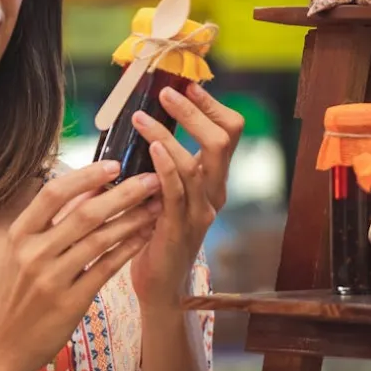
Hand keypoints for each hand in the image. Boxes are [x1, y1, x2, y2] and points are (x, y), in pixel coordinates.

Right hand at [0, 160, 161, 370]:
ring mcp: (52, 279)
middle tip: (151, 179)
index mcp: (19, 235)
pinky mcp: (71, 302)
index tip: (115, 164)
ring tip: (156, 206)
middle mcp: (33, 253)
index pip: (54, 194)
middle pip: (85, 213)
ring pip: (100, 240)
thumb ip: (48, 225)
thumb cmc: (15, 296)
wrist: (0, 346)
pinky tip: (144, 236)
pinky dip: (128, 249)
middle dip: (124, 193)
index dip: (87, 176)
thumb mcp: (19, 255)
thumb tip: (85, 189)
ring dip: (133, 219)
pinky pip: (106, 268)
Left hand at [129, 83, 243, 309]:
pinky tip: (151, 149)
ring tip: (141, 117)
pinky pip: (177, 192)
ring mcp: (200, 212)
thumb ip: (163, 163)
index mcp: (213, 181)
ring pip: (196, 163)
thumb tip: (143, 122)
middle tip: (166, 93)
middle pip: (222, 140)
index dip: (211, 105)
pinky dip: (165, 166)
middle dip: (195, 111)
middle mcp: (214, 193)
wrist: (160, 286)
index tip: (186, 85)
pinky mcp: (180, 228)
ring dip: (168, 135)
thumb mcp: (165, 192)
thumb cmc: (156, 234)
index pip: (229, 132)